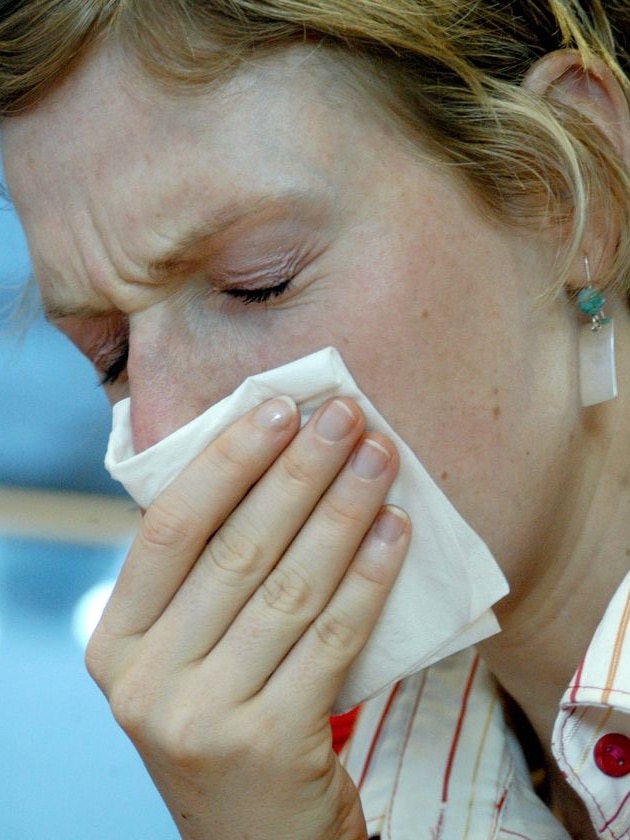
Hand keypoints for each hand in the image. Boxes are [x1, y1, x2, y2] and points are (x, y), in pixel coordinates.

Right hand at [86, 396, 409, 838]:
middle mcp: (146, 680)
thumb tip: (269, 464)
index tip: (279, 407)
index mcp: (116, 642)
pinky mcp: (271, 743)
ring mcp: (203, 717)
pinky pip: (332, 636)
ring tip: (379, 457)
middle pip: (236, 549)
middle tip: (346, 416)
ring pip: (289, 586)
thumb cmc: (226, 716)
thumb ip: (205, 579)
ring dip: (342, 511)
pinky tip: (396, 531)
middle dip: (298, 471)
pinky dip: (368, 576)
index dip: (226, 460)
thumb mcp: (189, 652)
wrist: (253, 837)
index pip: (169, 527)